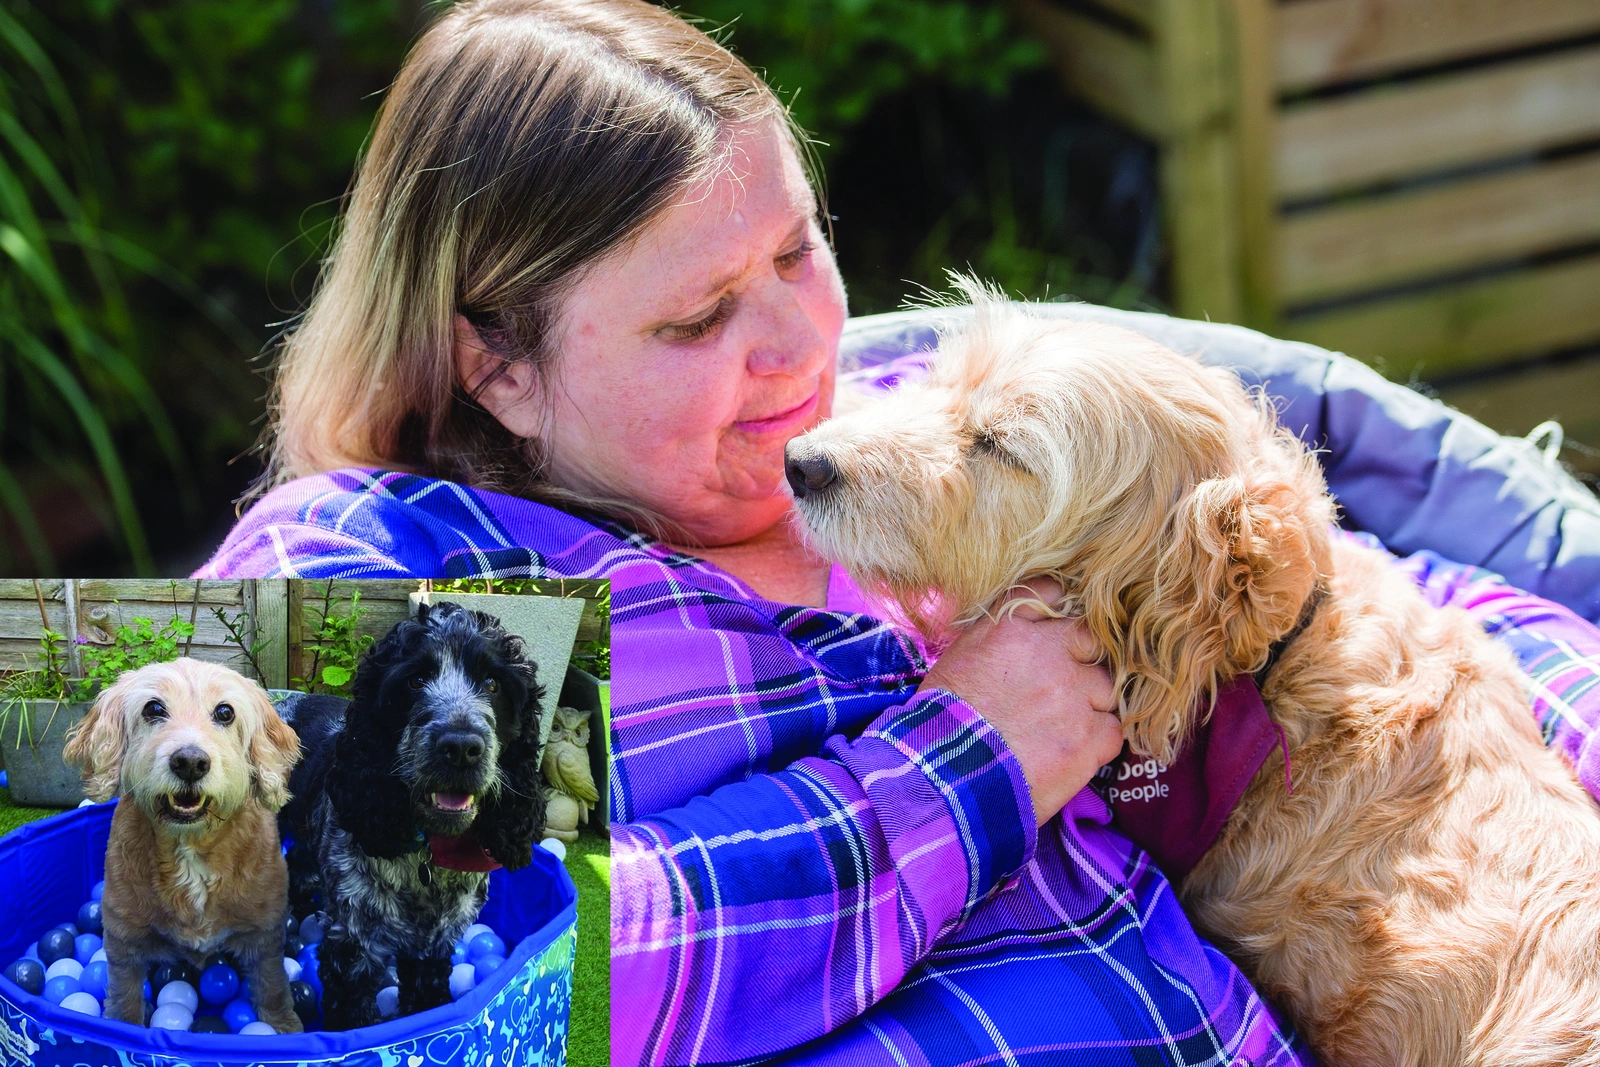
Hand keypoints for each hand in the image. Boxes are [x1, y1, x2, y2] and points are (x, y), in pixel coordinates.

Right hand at [919, 579, 1122, 824]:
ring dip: (1091, 704)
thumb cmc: (939, 721)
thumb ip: (992, 635)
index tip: (1055, 633)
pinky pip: (1113, 731)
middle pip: (1090, 641)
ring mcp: (1075, 695)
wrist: (943, 777)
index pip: (1052, 595)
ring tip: (1063, 728)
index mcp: (1012, 630)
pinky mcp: (1089, 738)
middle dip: (1083, 659)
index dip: (1056, 616)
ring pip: (1106, 689)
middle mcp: (1050, 653)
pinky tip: (1072, 752)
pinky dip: (1098, 741)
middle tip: (1064, 688)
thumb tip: (1013, 630)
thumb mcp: (956, 659)